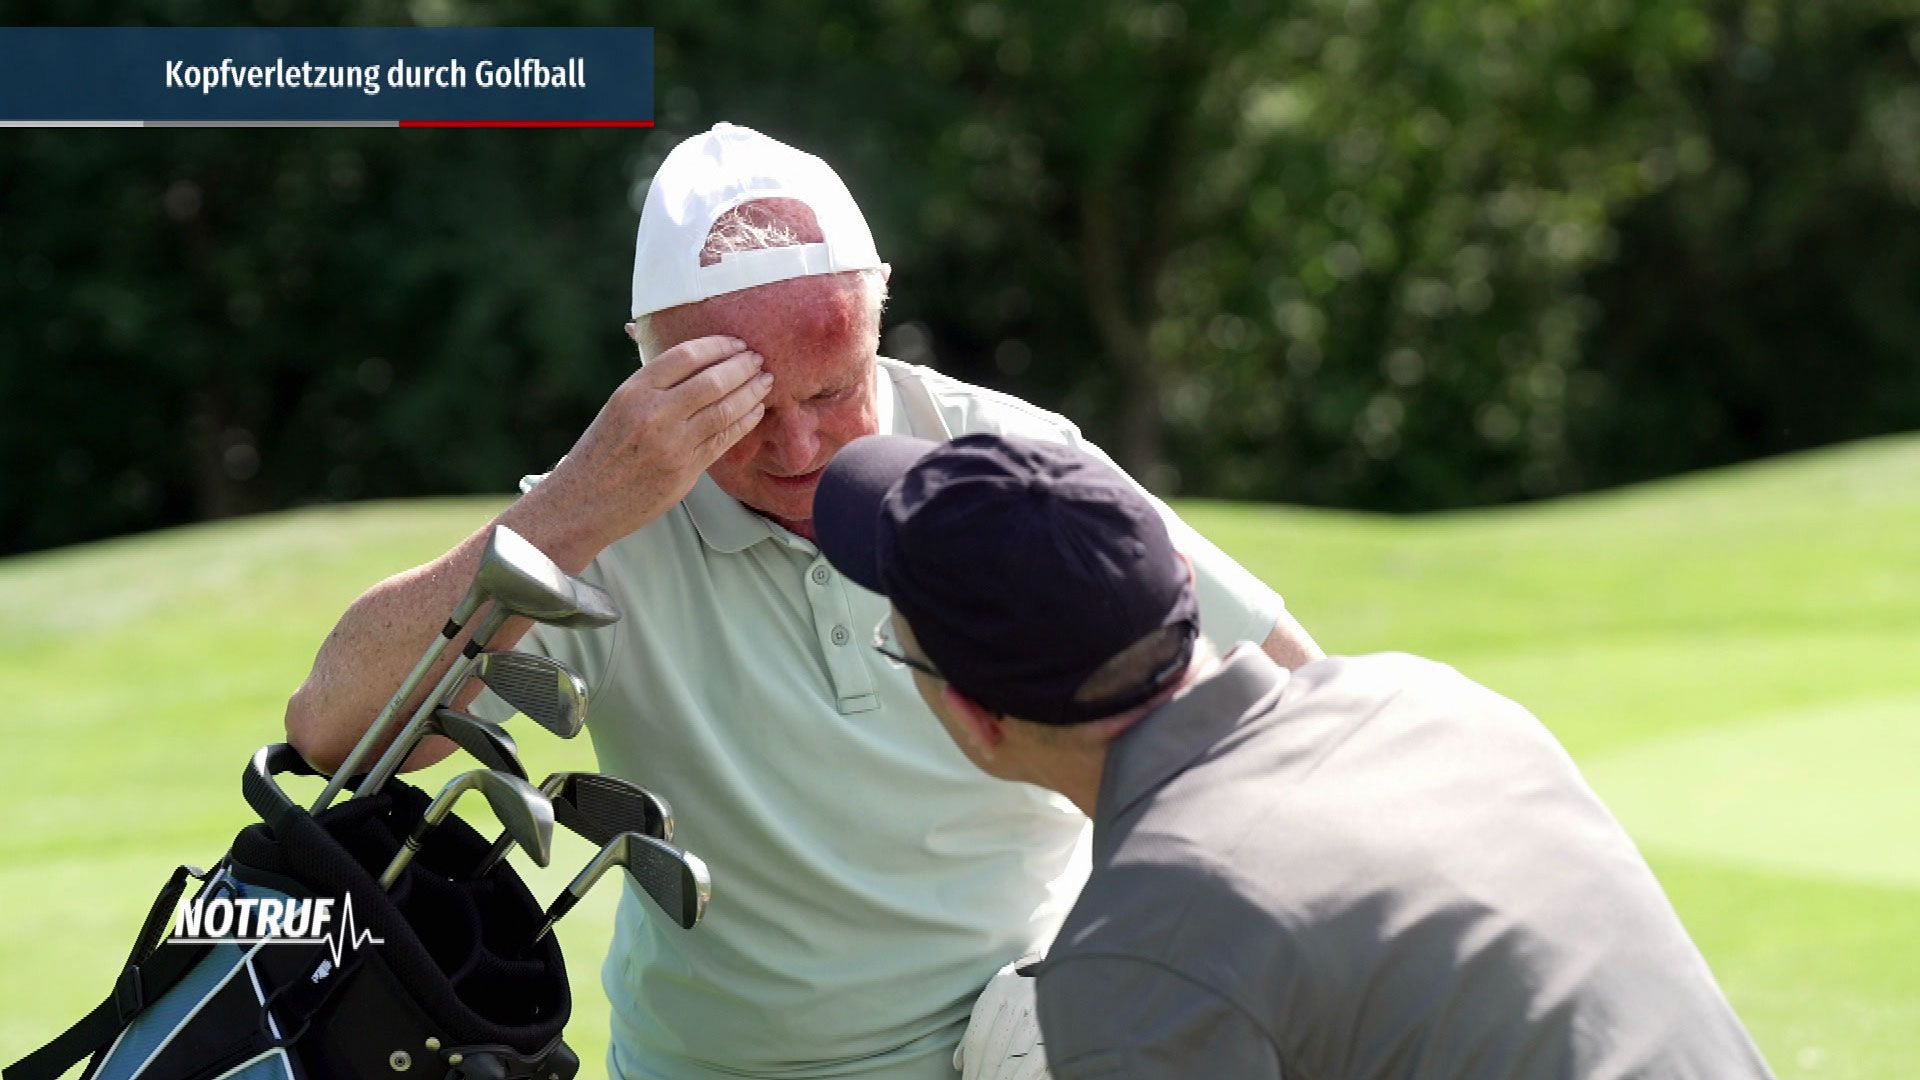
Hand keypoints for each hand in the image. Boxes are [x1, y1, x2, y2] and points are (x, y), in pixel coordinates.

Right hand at [520, 335, 771, 558]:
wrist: (584, 501)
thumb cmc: (603, 450)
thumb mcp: (619, 406)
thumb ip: (654, 385)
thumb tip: (693, 359)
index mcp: (633, 391)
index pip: (685, 356)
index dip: (717, 346)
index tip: (735, 343)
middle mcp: (653, 414)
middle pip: (711, 381)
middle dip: (741, 367)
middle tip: (758, 360)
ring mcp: (671, 444)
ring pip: (724, 410)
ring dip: (750, 393)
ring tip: (764, 382)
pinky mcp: (685, 471)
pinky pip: (724, 440)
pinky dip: (744, 422)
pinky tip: (755, 411)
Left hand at [954, 954, 1051, 1079]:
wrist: (1069, 966)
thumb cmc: (1026, 987)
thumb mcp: (999, 995)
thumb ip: (978, 1027)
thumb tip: (959, 1064)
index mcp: (1000, 990)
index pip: (979, 1038)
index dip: (972, 1066)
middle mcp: (1020, 999)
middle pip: (996, 1051)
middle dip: (986, 1076)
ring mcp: (1043, 1012)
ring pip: (1017, 1058)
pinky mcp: (1062, 1026)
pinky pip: (1041, 1060)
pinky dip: (1029, 1077)